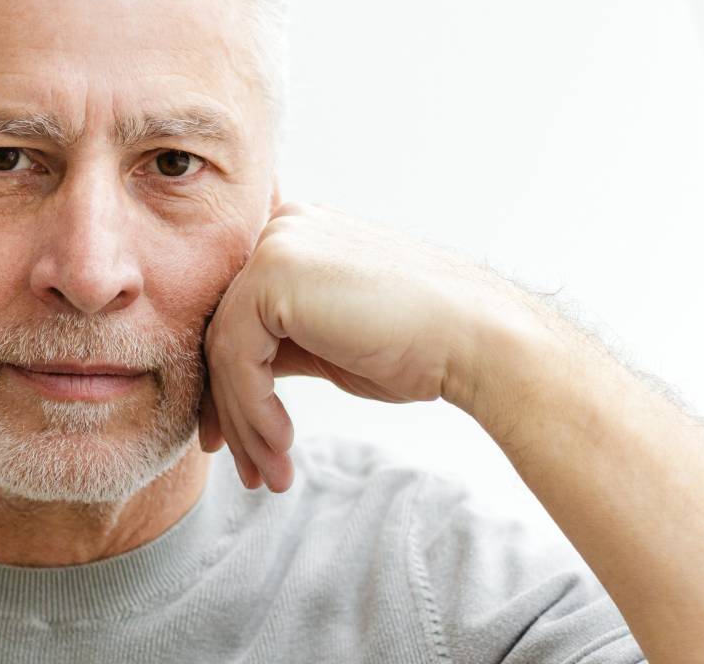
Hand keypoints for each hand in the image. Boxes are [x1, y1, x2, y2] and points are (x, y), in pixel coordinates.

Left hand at [199, 202, 546, 490]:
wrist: (477, 341)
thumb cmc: (420, 346)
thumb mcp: (331, 342)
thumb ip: (282, 343)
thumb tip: (231, 381)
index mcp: (298, 236)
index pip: (240, 317)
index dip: (232, 386)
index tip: (238, 444)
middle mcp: (282, 228)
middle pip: (226, 333)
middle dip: (233, 413)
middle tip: (248, 473)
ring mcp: (276, 246)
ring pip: (225, 351)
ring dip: (246, 424)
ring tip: (270, 475)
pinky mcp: (273, 274)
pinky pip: (238, 358)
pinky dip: (253, 410)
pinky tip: (284, 445)